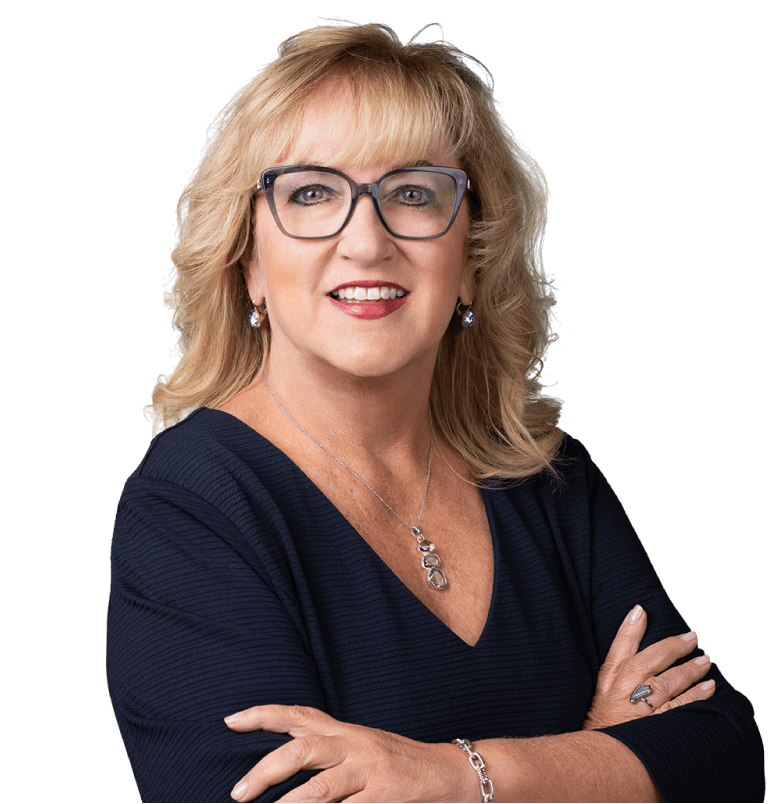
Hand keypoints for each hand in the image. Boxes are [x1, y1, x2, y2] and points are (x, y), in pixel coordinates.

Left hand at [224, 704, 474, 802]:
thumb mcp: (361, 744)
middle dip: (265, 771)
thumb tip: (283, 756)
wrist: (448, 772)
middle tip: (238, 792)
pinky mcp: (382, 798)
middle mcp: (353, 744)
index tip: (230, 720)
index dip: (262, 715)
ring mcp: (368, 772)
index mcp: (344, 731)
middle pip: (301, 750)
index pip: (297, 715)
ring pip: (320, 787)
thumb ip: (328, 747)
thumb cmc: (398, 760)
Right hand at [582, 605, 715, 730]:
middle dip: (673, 645)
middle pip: (653, 659)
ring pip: (671, 680)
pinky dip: (698, 696)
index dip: (630, 627)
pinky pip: (683, 707)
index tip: (641, 609)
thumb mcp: (598, 699)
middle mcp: (625, 689)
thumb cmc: (599, 729)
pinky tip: (710, 688)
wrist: (599, 762)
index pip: (620, 647)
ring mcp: (642, 707)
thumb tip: (630, 651)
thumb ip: (613, 677)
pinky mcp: (657, 726)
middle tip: (692, 636)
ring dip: (691, 668)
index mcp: (609, 680)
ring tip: (705, 660)